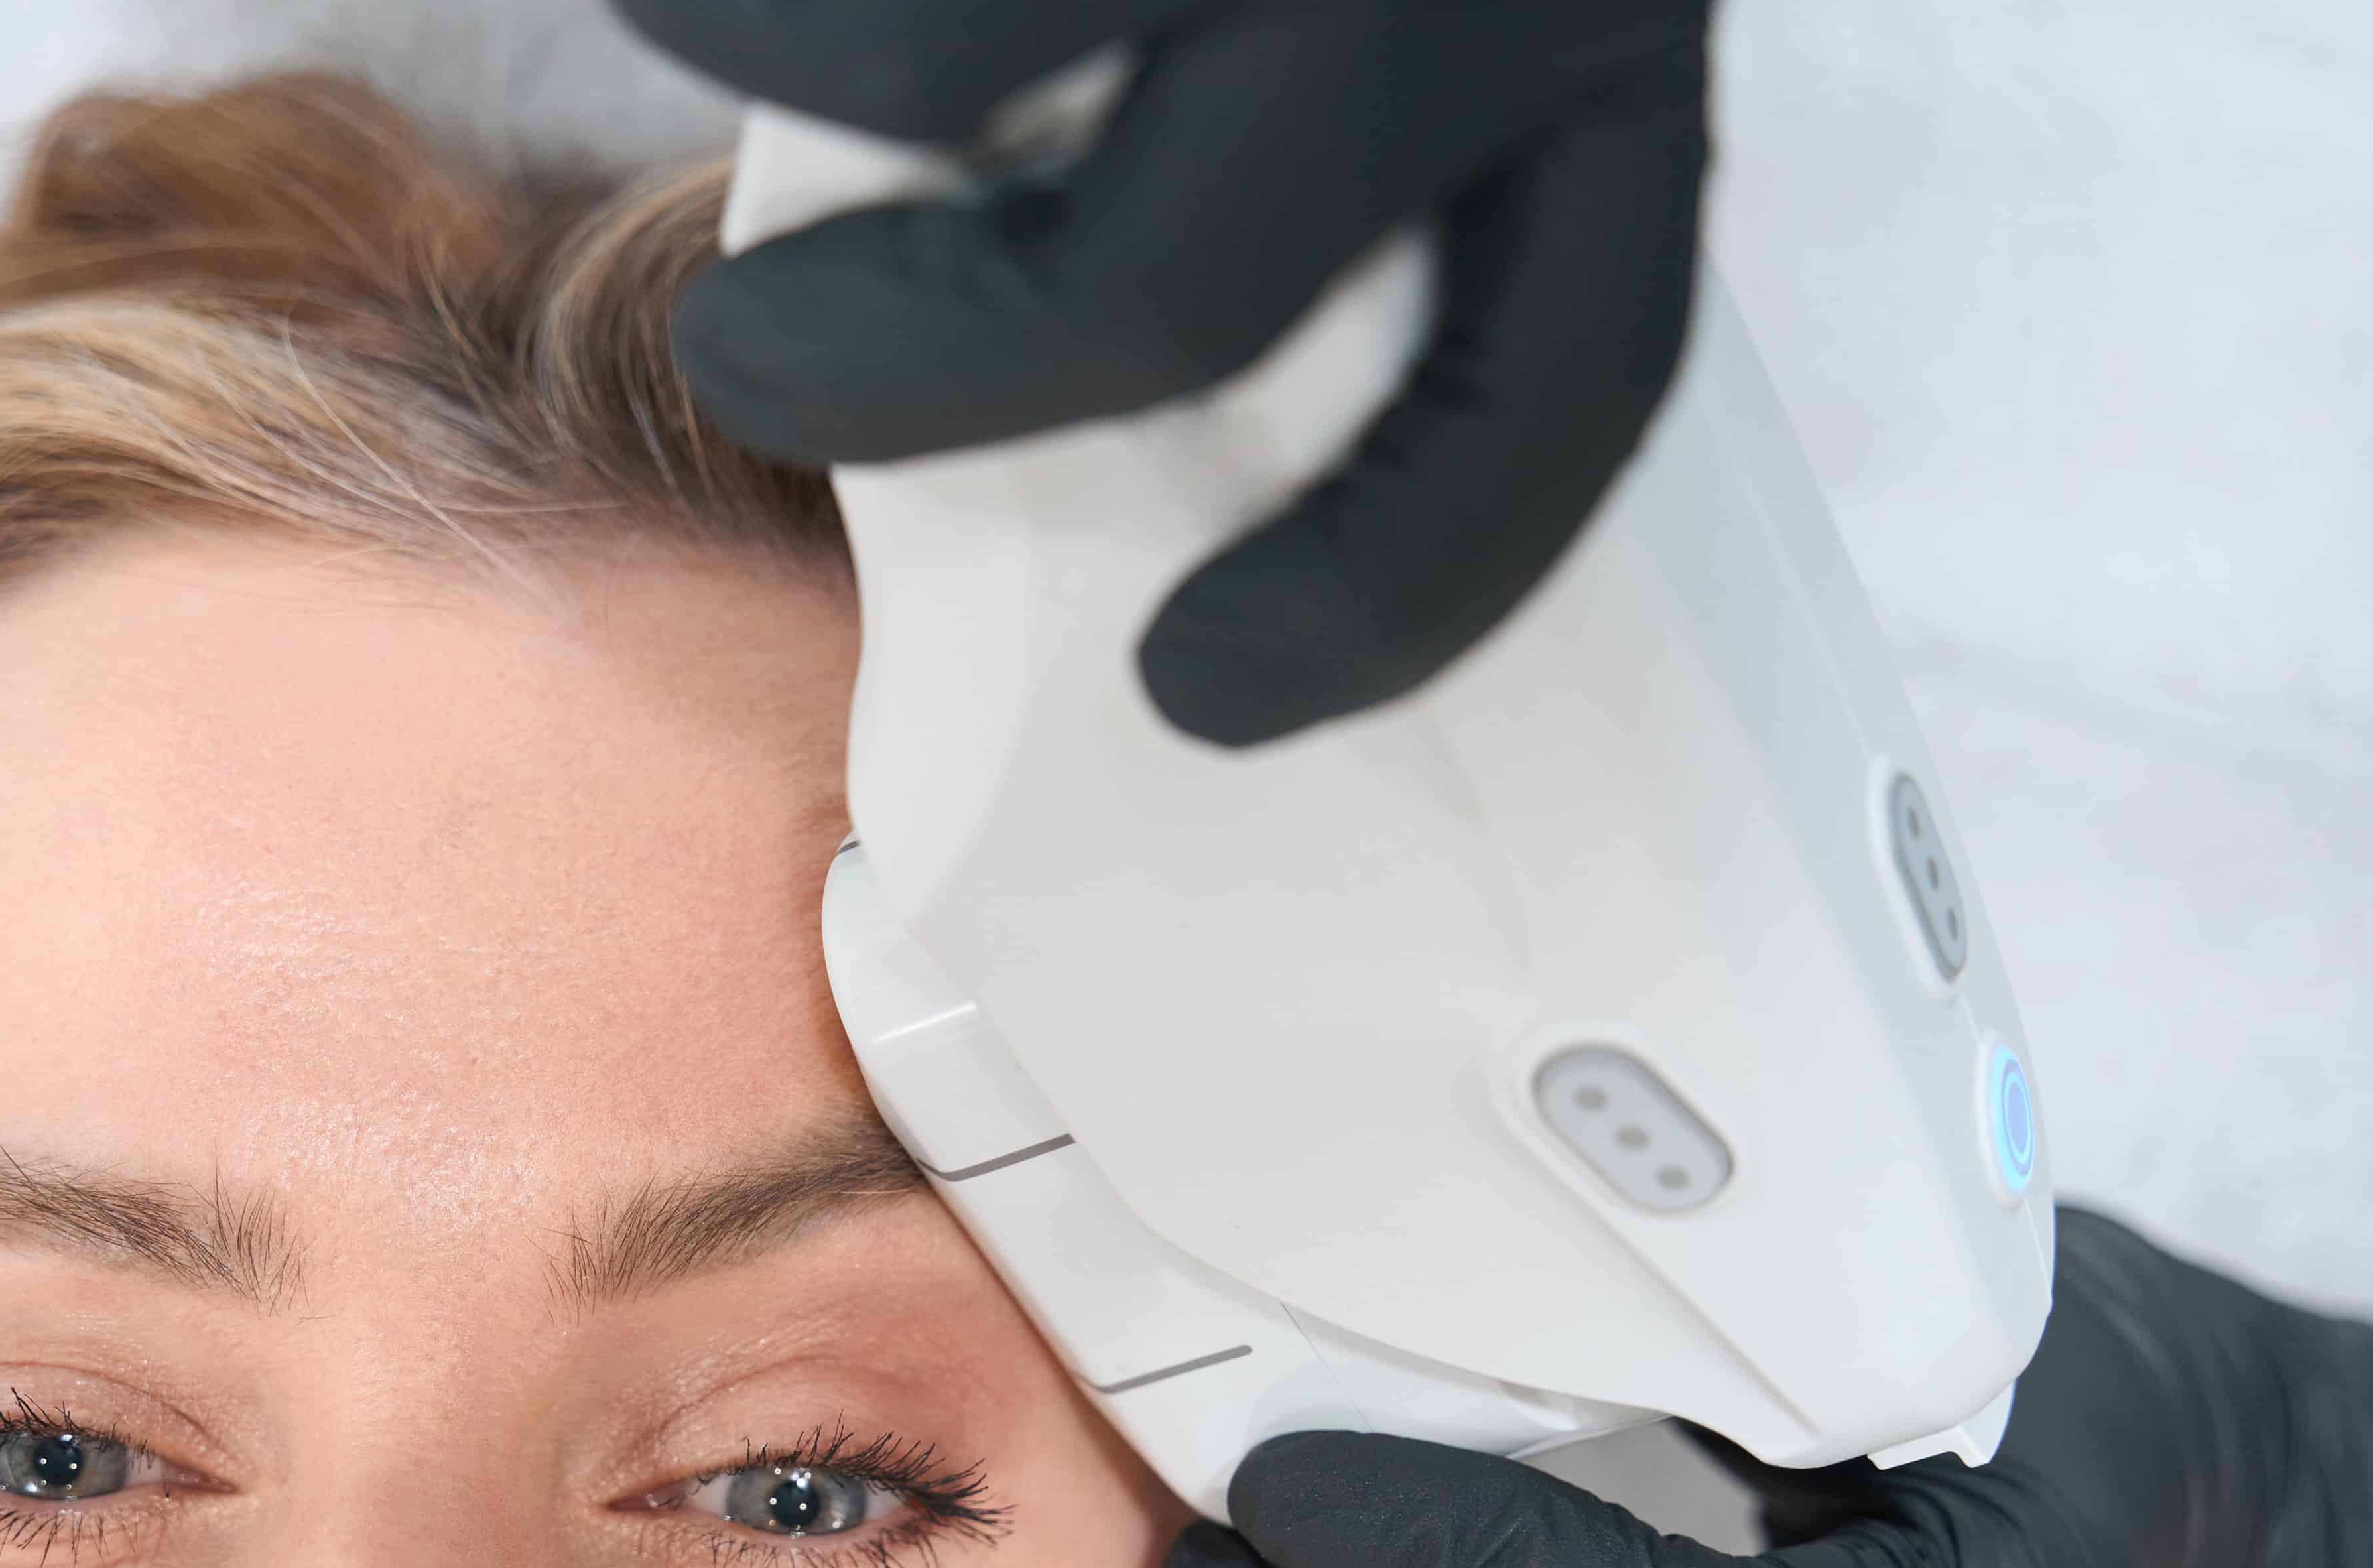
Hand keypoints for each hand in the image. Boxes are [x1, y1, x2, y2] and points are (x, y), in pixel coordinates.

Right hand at [623, 0, 1713, 746]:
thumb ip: (1365, 151)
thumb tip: (1140, 417)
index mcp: (1609, 32)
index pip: (1562, 396)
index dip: (1392, 594)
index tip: (1205, 696)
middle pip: (1176, 284)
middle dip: (929, 377)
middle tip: (771, 376)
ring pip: (930, 57)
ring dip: (805, 73)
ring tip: (763, 40)